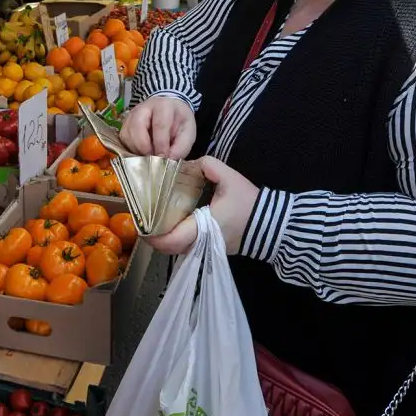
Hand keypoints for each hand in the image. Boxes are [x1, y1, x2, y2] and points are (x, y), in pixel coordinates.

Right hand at [120, 95, 195, 158]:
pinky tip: (142, 153)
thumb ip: (181, 147)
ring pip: (128, 136)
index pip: (159, 125)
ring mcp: (131, 116)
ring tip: (149, 157)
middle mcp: (143, 108)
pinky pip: (123, 141)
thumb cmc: (179, 123)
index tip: (164, 158)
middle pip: (137, 128)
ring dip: (137, 151)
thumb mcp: (188, 132)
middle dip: (145, 148)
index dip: (161, 144)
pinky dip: (132, 150)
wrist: (170, 113)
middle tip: (154, 160)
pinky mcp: (124, 126)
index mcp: (163, 106)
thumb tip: (169, 160)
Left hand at [145, 157, 259, 255]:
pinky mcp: (214, 251)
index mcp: (204, 227)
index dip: (153, 236)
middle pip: (170, 249)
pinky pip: (189, 249)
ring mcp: (208, 250)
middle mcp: (203, 244)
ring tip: (157, 222)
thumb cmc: (250, 202)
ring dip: (166, 240)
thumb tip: (191, 164)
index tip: (142, 225)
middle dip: (155, 238)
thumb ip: (207, 166)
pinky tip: (175, 225)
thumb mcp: (229, 177)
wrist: (273, 224)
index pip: (171, 240)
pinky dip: (178, 240)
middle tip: (145, 222)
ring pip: (179, 251)